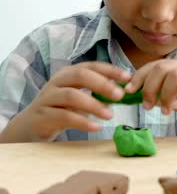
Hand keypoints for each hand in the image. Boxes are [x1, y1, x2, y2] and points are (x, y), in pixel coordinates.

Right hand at [0, 62, 130, 141]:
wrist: (31, 126)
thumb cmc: (61, 109)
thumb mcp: (80, 98)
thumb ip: (98, 93)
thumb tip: (123, 90)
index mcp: (68, 75)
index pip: (90, 66)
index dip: (109, 70)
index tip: (128, 77)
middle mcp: (57, 82)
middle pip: (79, 75)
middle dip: (102, 84)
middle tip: (120, 95)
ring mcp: (48, 98)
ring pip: (71, 96)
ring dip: (93, 105)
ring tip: (110, 115)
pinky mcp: (43, 116)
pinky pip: (64, 116)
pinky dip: (82, 122)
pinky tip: (96, 127)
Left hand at [124, 59, 176, 122]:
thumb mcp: (174, 100)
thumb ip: (159, 96)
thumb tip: (137, 97)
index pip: (153, 66)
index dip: (138, 77)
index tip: (128, 91)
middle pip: (161, 68)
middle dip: (149, 87)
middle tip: (146, 105)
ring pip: (175, 75)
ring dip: (165, 94)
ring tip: (165, 111)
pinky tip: (176, 107)